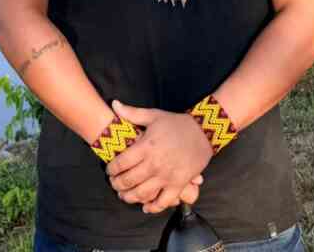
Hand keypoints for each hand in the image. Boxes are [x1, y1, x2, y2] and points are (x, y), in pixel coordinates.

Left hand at [105, 99, 212, 214]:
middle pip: (128, 180)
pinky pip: (163, 201)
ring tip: (124, 196)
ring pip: (142, 193)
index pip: (121, 163)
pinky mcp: (179, 184)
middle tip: (114, 184)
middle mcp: (154, 163)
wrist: (204, 131)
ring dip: (130, 197)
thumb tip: (114, 104)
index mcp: (146, 146)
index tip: (109, 171)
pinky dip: (153, 207)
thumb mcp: (154, 116)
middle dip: (117, 184)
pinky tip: (146, 207)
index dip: (111, 169)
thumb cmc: (176, 123)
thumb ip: (132, 113)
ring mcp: (167, 176)